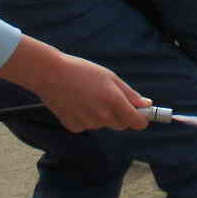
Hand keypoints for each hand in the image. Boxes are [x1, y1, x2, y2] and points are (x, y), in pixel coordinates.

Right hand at [0, 38, 151, 131]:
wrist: (49, 74)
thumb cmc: (81, 71)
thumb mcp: (110, 77)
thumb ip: (130, 94)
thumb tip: (147, 105)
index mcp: (114, 102)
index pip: (137, 122)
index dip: (142, 119)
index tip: (141, 114)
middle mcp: (102, 116)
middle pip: (121, 124)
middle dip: (122, 115)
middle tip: (110, 98)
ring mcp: (87, 123)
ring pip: (103, 124)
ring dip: (102, 115)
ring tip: (88, 96)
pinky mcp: (73, 126)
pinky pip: (87, 125)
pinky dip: (85, 117)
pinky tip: (76, 102)